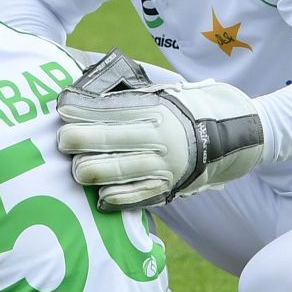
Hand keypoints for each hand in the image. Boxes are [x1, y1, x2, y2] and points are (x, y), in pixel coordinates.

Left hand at [56, 51, 264, 209]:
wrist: (229, 137)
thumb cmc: (182, 111)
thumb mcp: (160, 95)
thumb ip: (128, 98)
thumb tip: (87, 95)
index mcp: (155, 111)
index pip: (110, 110)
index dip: (82, 110)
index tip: (62, 109)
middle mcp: (158, 138)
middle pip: (108, 139)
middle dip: (78, 139)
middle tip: (62, 139)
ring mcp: (162, 165)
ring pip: (117, 170)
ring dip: (90, 170)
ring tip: (76, 168)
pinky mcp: (166, 187)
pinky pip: (135, 196)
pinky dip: (114, 196)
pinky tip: (99, 194)